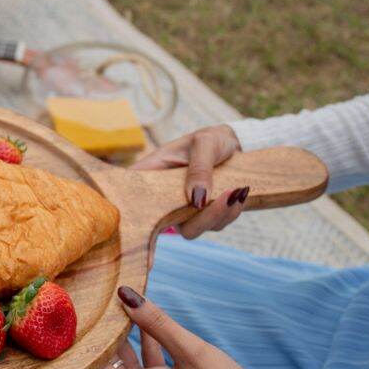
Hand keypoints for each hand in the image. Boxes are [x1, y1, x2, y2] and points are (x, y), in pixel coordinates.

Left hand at [93, 286, 285, 368]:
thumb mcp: (190, 350)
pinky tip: (144, 313)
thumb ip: (157, 323)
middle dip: (104, 331)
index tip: (82, 310)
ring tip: (117, 299)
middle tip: (97, 297)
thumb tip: (126, 294)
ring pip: (125, 357)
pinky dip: (144, 338)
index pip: (93, 368)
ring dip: (124, 331)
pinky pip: (144, 358)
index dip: (86, 340)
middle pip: (107, 361)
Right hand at [135, 124, 246, 238]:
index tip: (138, 216)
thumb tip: (196, 201)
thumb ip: (199, 168)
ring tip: (237, 190)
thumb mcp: (205, 143)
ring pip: (192, 229)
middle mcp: (164, 196)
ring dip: (219, 214)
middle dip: (198, 219)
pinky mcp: (202, 216)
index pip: (129, 192)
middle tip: (223, 199)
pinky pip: (214, 225)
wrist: (238, 145)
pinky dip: (229, 212)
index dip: (127, 208)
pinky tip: (240, 193)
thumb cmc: (213, 139)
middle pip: (163, 223)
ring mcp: (182, 209)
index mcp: (154, 172)